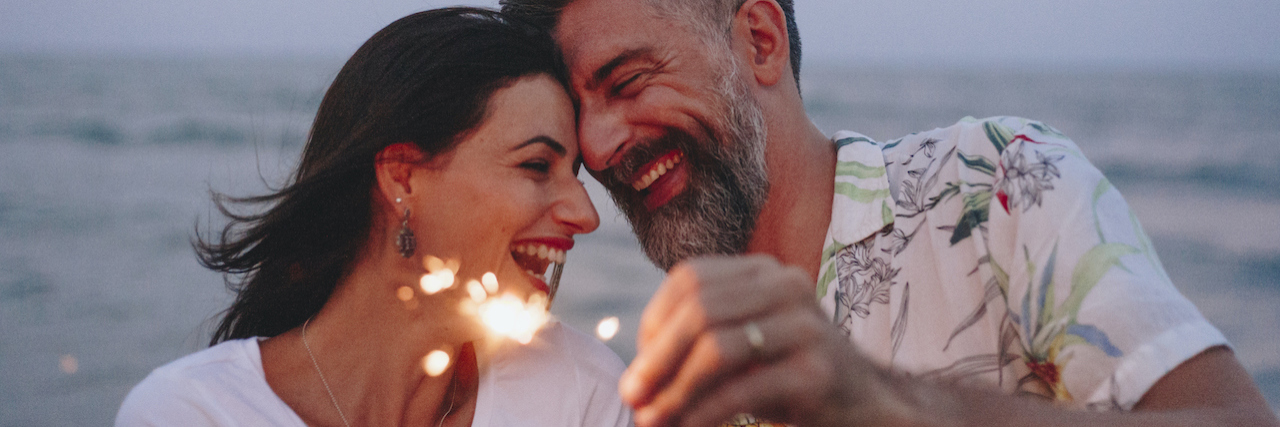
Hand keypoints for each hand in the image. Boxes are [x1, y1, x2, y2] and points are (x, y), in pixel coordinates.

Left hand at [619, 255, 905, 426]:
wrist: (866, 405)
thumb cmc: (789, 376)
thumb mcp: (744, 345)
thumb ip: (698, 342)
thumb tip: (634, 379)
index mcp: (764, 271)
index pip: (689, 279)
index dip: (653, 322)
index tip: (639, 366)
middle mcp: (788, 287)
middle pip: (700, 311)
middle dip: (656, 358)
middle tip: (631, 396)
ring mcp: (806, 327)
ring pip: (717, 348)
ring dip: (674, 389)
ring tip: (650, 419)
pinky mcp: (816, 372)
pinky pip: (742, 389)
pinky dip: (704, 413)